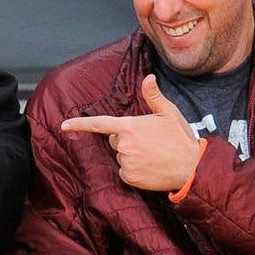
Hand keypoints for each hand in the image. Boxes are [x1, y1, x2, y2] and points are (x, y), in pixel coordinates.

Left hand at [60, 75, 199, 190]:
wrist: (191, 168)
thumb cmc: (180, 138)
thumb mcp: (169, 113)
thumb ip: (154, 96)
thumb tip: (148, 78)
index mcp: (130, 126)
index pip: (99, 124)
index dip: (79, 124)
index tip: (63, 125)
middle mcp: (124, 145)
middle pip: (114, 140)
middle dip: (126, 139)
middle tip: (149, 141)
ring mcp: (126, 162)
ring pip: (121, 156)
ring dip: (132, 155)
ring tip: (153, 154)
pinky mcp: (130, 177)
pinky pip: (125, 171)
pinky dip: (134, 170)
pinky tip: (150, 166)